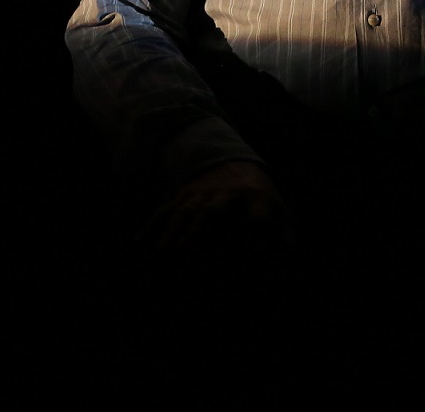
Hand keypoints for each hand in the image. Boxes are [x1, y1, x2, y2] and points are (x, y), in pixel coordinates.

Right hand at [139, 160, 294, 257]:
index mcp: (257, 199)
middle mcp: (227, 193)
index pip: (257, 219)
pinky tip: (138, 245)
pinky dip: (150, 228)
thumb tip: (286, 259)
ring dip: (173, 233)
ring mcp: (201, 192)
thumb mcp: (279, 213)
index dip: (256, 238)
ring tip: (163, 255)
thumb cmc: (260, 200)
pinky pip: (164, 210)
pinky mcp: (182, 195)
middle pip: (212, 212)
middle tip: (183, 254)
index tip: (254, 259)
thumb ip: (284, 237)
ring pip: (185, 212)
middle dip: (199, 233)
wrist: (235, 165)